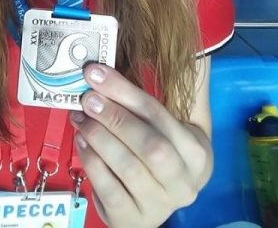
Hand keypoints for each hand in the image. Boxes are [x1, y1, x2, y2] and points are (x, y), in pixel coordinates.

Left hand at [70, 64, 212, 227]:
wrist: (153, 199)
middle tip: (87, 99)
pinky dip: (91, 162)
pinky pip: (109, 189)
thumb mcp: (165, 126)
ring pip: (128, 168)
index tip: (96, 73)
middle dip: (114, 117)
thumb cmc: (157, 150)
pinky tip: (82, 141)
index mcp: (197, 152)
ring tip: (80, 117)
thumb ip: (148, 98)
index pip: (160, 115)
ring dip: (99, 137)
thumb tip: (124, 64)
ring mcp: (161, 206)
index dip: (125, 92)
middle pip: (150, 145)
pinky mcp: (133, 220)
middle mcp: (185, 183)